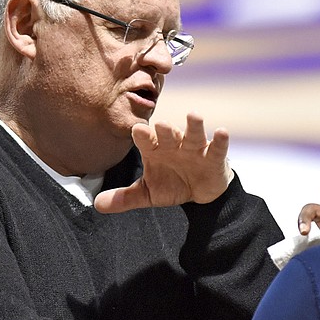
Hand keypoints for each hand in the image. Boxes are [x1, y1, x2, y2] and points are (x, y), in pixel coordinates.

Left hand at [94, 113, 232, 213]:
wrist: (199, 193)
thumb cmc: (171, 185)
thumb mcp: (147, 194)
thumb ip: (124, 198)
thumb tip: (97, 205)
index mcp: (155, 150)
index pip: (146, 140)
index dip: (142, 135)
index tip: (137, 130)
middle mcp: (174, 145)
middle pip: (169, 134)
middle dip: (166, 130)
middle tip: (162, 124)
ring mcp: (195, 149)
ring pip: (193, 135)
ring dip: (194, 126)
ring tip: (194, 115)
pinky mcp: (213, 156)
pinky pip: (217, 147)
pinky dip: (220, 140)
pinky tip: (222, 131)